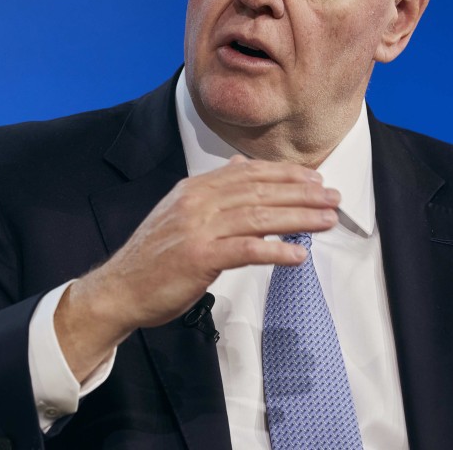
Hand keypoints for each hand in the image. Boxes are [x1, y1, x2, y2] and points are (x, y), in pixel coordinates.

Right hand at [55, 155, 339, 378]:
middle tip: (333, 197)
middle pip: (260, 191)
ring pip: (259, 217)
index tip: (314, 178)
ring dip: (299, 218)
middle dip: (302, 193)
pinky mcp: (200, 257)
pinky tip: (298, 255)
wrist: (119, 288)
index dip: (286, 174)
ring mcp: (198, 228)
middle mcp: (198, 202)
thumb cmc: (153, 257)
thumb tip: (239, 164)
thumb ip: (212, 189)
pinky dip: (276, 251)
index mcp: (195, 188)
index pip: (249, 173)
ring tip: (326, 221)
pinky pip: (247, 250)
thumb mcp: (180, 211)